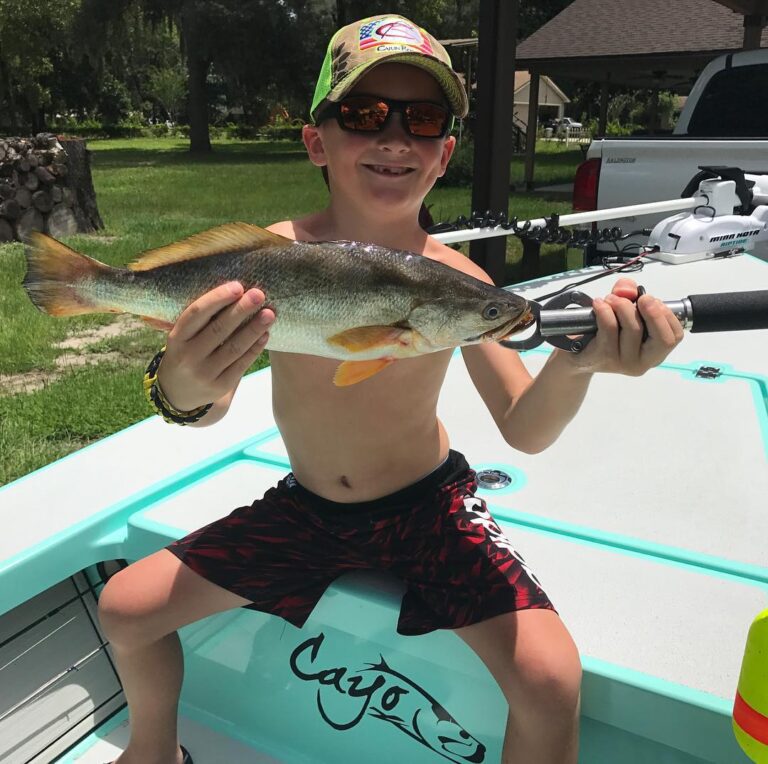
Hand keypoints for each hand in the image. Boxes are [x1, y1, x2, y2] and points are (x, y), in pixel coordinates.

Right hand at [157, 282, 274, 410]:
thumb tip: (236, 293)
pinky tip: (265, 334)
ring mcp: (204, 373)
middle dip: (241, 310)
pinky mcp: (220, 386)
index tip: (238, 286)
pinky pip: (241, 364)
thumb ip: (202, 321)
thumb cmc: (186, 353)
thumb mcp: (183, 337)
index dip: (217, 298)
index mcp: (176, 338)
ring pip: (234, 348)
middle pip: (218, 329)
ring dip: (254, 329)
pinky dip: (255, 348)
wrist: (177, 393)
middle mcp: (188, 356)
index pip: (196, 313)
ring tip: (269, 313)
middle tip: (259, 294)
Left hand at [563, 278, 683, 375]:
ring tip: (611, 299)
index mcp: (654, 353)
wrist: (574, 353)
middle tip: (640, 298)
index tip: (651, 300)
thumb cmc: (605, 332)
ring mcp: (624, 363)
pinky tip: (598, 304)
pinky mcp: (604, 357)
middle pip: (661, 338)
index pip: (674, 336)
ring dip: (623, 305)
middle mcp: (642, 362)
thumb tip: (627, 289)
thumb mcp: (621, 310)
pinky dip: (605, 310)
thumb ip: (628, 294)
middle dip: (652, 311)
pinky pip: (609, 328)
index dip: (666, 314)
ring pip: (633, 328)